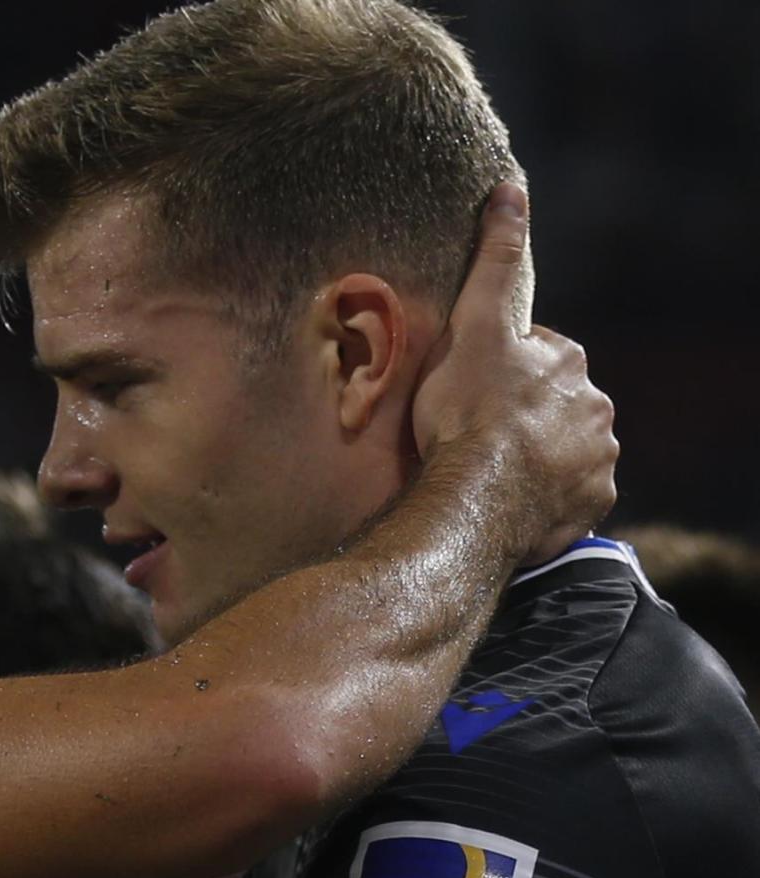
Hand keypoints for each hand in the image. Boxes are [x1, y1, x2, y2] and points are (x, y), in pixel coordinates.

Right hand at [412, 183, 618, 562]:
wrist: (480, 494)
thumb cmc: (468, 409)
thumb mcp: (473, 323)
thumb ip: (495, 258)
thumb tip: (512, 188)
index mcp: (569, 362)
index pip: (537, 354)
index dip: (500, 366)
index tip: (469, 384)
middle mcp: (595, 406)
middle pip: (556, 402)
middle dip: (525, 410)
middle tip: (476, 427)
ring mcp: (596, 457)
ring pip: (565, 446)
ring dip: (536, 452)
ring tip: (490, 466)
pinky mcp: (591, 501)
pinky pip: (569, 491)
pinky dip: (547, 492)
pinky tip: (514, 495)